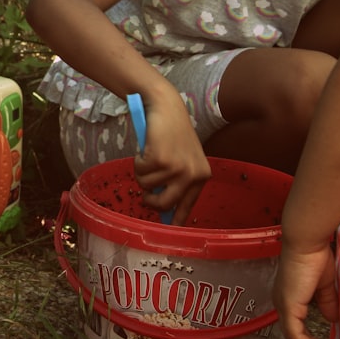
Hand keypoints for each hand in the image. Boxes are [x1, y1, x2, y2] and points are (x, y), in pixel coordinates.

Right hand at [132, 93, 210, 225]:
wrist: (166, 107)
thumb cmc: (171, 132)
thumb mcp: (181, 158)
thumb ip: (177, 180)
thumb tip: (162, 206)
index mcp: (202, 176)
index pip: (188, 206)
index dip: (176, 220)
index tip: (168, 232)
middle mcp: (193, 174)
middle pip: (164, 204)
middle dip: (150, 200)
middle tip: (145, 194)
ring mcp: (177, 167)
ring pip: (147, 186)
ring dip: (142, 173)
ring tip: (148, 157)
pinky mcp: (161, 159)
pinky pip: (140, 172)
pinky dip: (137, 161)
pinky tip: (146, 148)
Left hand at [273, 242, 339, 338]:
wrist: (307, 245)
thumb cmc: (314, 258)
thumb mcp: (325, 286)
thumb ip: (327, 303)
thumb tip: (333, 319)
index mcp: (289, 297)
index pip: (297, 326)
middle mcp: (281, 302)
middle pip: (295, 335)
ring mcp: (283, 305)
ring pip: (295, 338)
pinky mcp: (288, 307)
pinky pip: (296, 336)